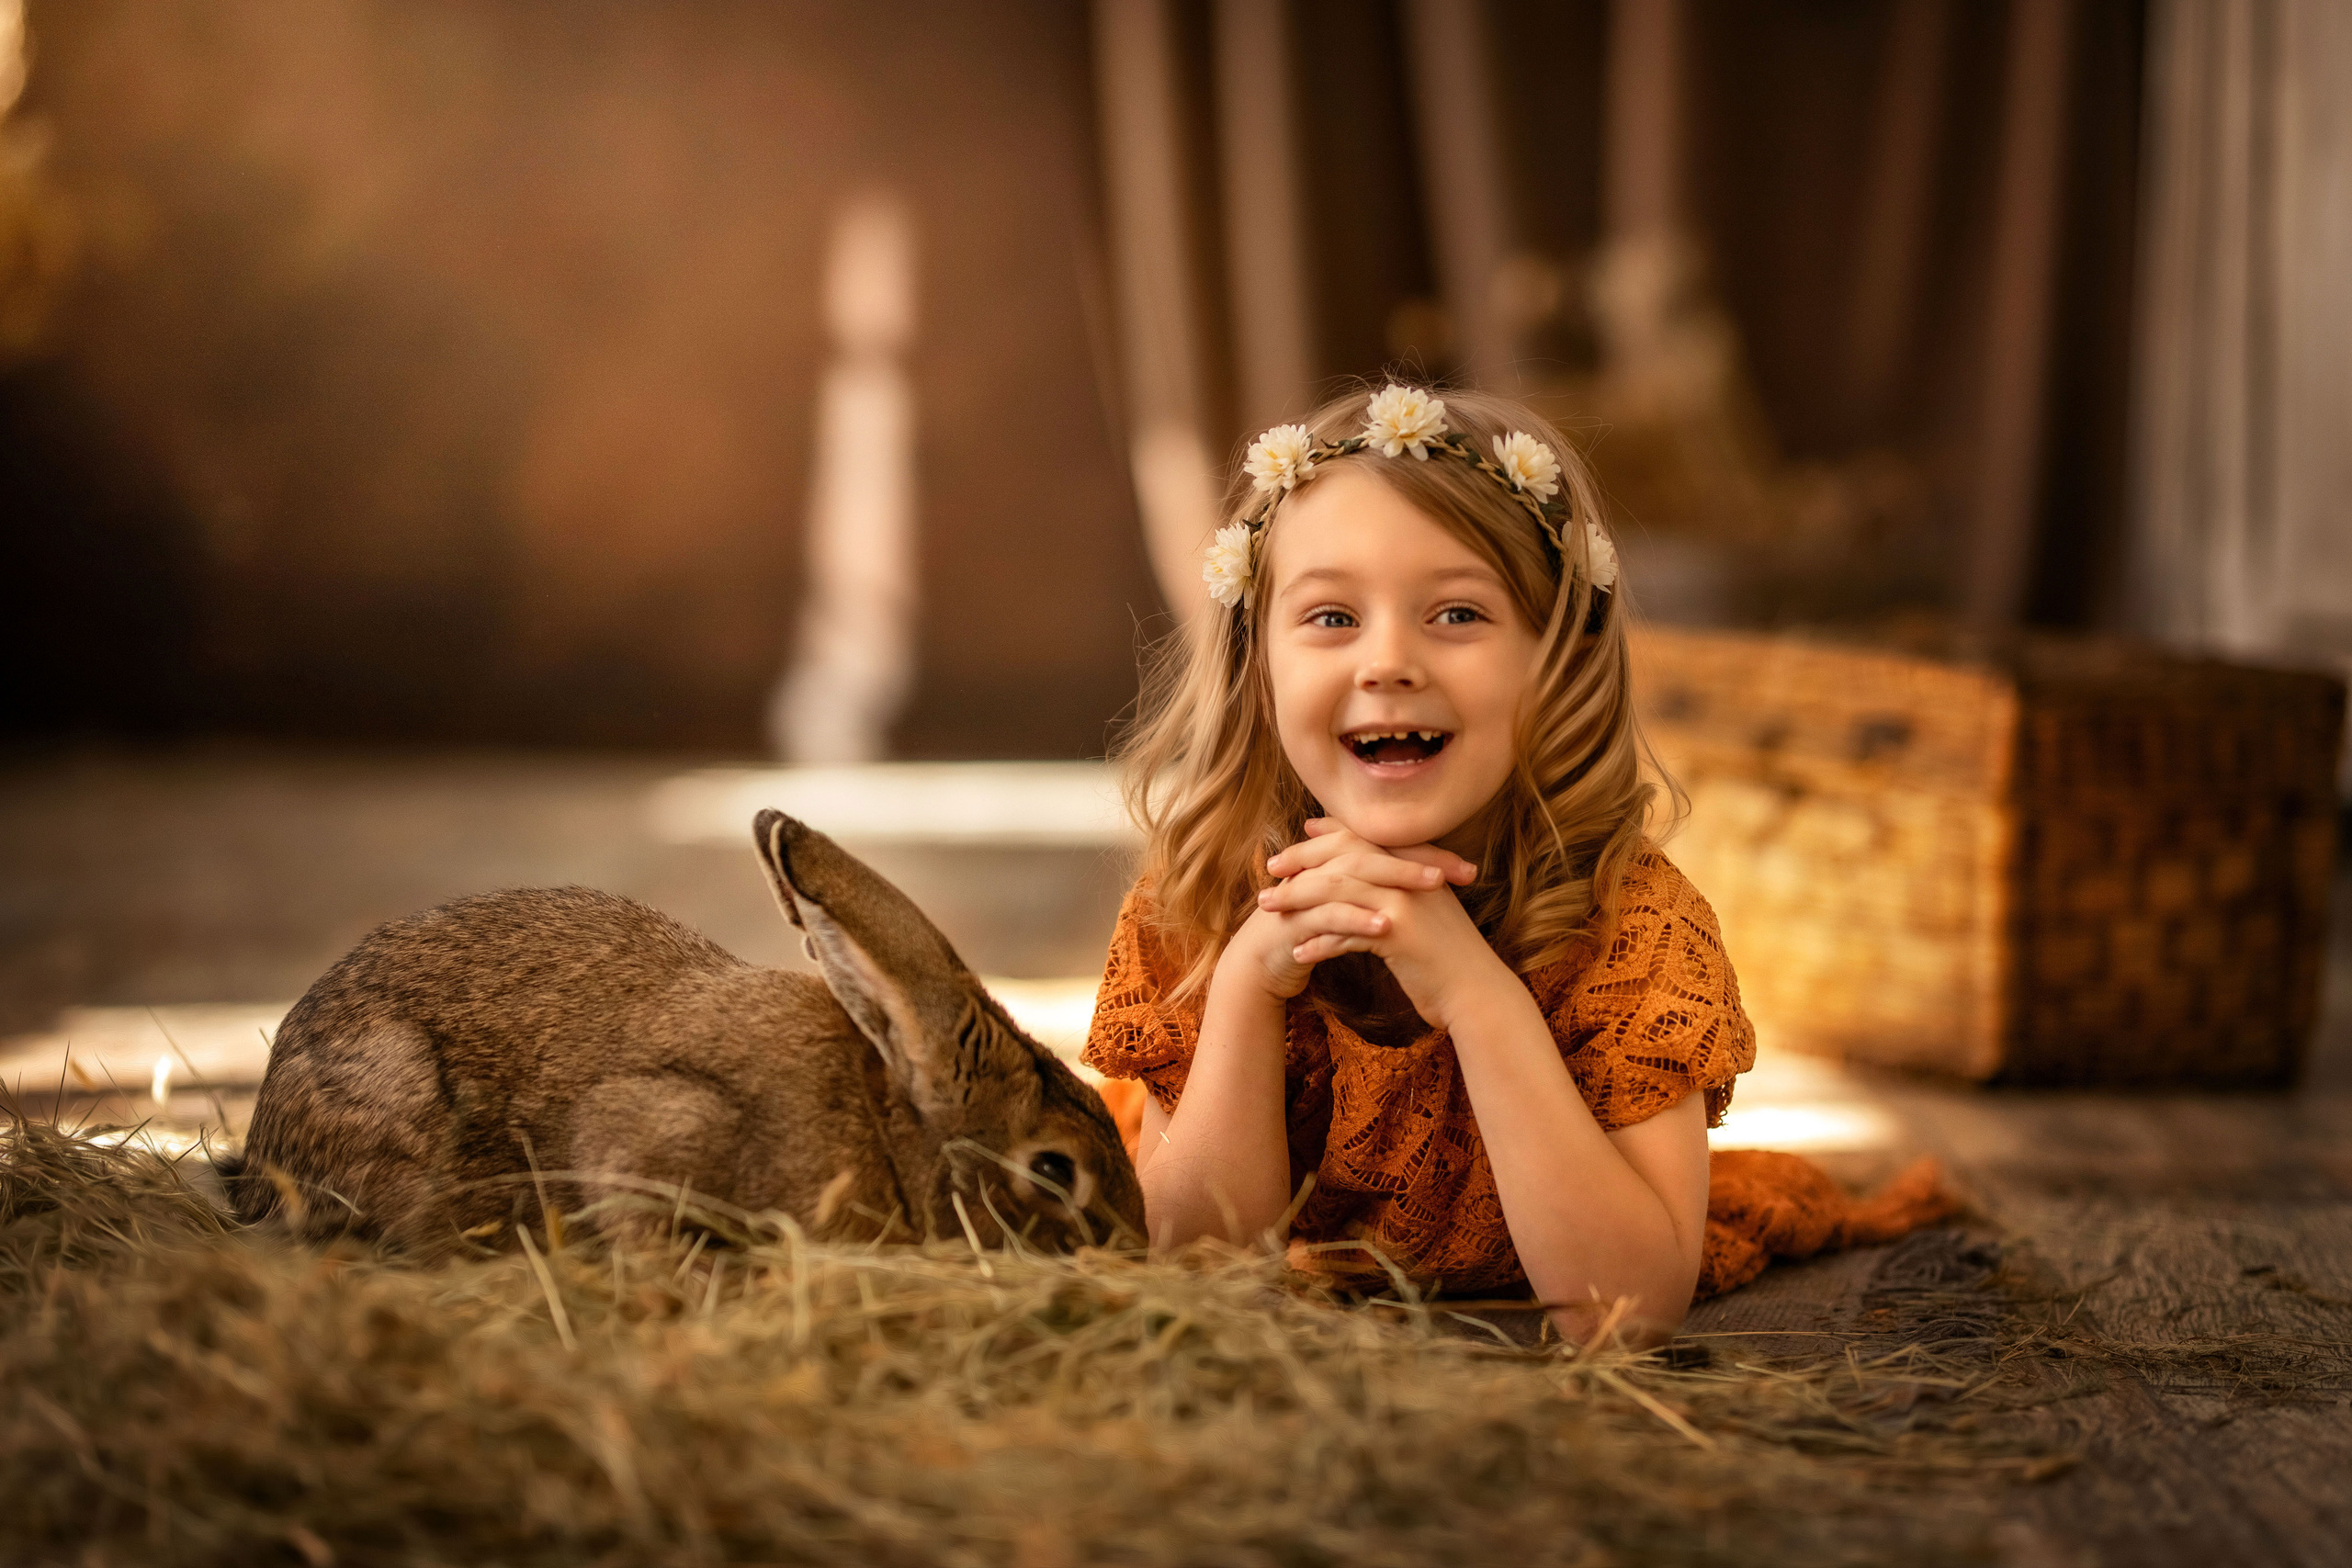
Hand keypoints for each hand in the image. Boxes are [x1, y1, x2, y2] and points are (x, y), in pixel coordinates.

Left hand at [1249, 819, 1503, 1030]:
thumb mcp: (1425, 912)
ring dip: (1297, 900)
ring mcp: (1405, 902)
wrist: (1480, 994)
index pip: (1360, 837)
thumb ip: (1397, 886)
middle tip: (1268, 874)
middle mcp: (1411, 876)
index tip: (1291, 848)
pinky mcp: (1399, 934)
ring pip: (1336, 890)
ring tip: (1269, 911)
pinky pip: (1345, 932)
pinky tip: (1298, 953)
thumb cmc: (1448, 958)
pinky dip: (1319, 943)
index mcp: (1416, 864)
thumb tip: (1358, 871)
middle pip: (1342, 856)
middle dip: (1300, 863)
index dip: (1321, 839)